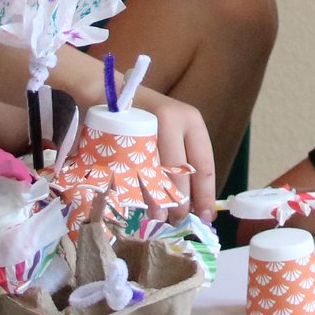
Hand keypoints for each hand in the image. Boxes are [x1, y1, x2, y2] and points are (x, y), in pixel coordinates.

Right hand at [133, 86, 216, 218]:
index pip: (204, 164)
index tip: (206, 216)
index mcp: (191, 121)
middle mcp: (172, 118)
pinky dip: (138, 189)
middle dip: (181, 202)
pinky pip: (133, 169)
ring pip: (157, 173)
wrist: (108, 93)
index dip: (206, 194)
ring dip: (159, 200)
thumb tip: (194, 205)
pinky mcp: (123, 132)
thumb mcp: (173, 132)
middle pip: (181, 172)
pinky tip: (140, 203)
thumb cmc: (147, 118)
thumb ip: (184, 163)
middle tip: (178, 220)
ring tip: (160, 216)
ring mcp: (147, 123)